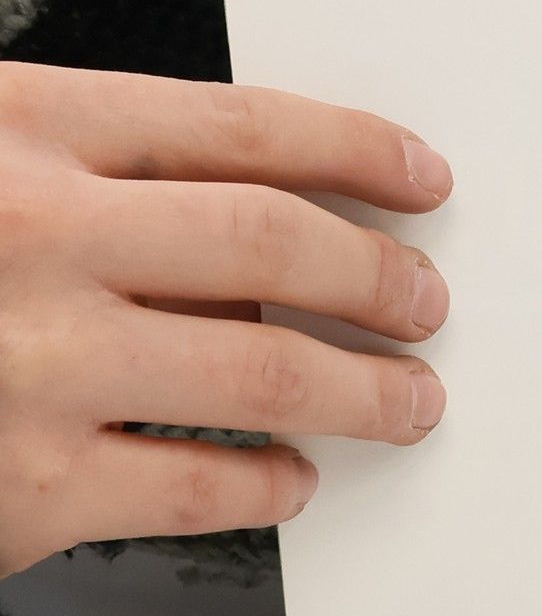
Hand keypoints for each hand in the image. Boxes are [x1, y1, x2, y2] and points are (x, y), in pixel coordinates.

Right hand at [0, 65, 452, 575]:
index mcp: (18, 129)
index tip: (424, 177)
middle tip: (427, 301)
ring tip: (410, 401)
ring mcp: (29, 366)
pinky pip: (198, 488)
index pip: (240, 127)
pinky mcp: (22, 489)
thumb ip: (85, 170)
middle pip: (275, 244)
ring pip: (266, 373)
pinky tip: (290, 481)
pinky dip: (267, 486)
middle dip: (378, 276)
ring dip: (364, 391)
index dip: (355, 148)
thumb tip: (270, 215)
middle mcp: (32, 236)